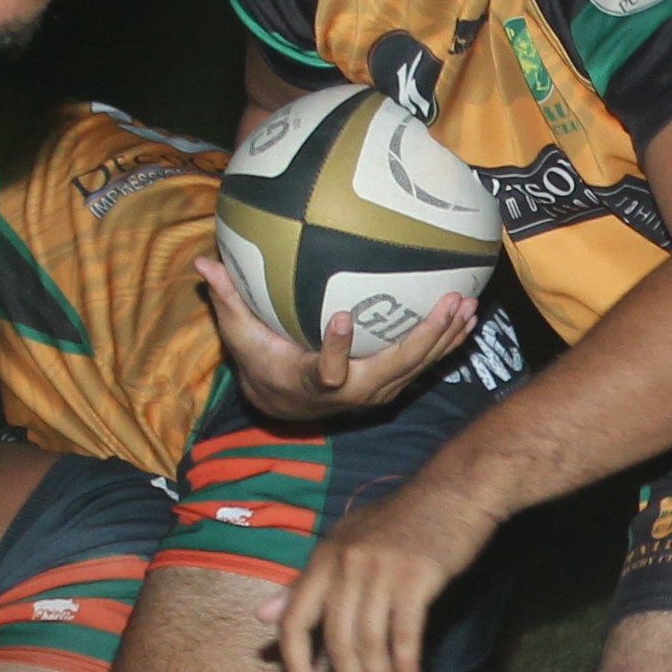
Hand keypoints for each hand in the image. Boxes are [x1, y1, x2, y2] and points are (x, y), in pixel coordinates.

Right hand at [198, 256, 476, 422]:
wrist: (284, 405)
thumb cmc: (262, 362)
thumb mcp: (241, 336)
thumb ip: (229, 301)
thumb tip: (202, 265)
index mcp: (313, 380)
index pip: (327, 370)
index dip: (336, 349)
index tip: (342, 317)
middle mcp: (351, 392)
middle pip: (393, 367)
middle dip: (423, 337)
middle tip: (448, 302)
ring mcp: (376, 391)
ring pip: (416, 367)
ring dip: (445, 338)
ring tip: (468, 304)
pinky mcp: (391, 385)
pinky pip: (424, 364)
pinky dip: (446, 342)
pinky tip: (468, 315)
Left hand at [270, 478, 494, 671]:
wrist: (454, 490)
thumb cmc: (400, 521)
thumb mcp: (344, 544)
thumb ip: (303, 584)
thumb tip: (262, 617)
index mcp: (322, 559)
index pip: (294, 622)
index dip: (296, 665)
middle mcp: (345, 565)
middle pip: (336, 642)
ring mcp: (379, 570)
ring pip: (370, 644)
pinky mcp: (415, 577)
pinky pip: (404, 635)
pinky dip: (406, 666)